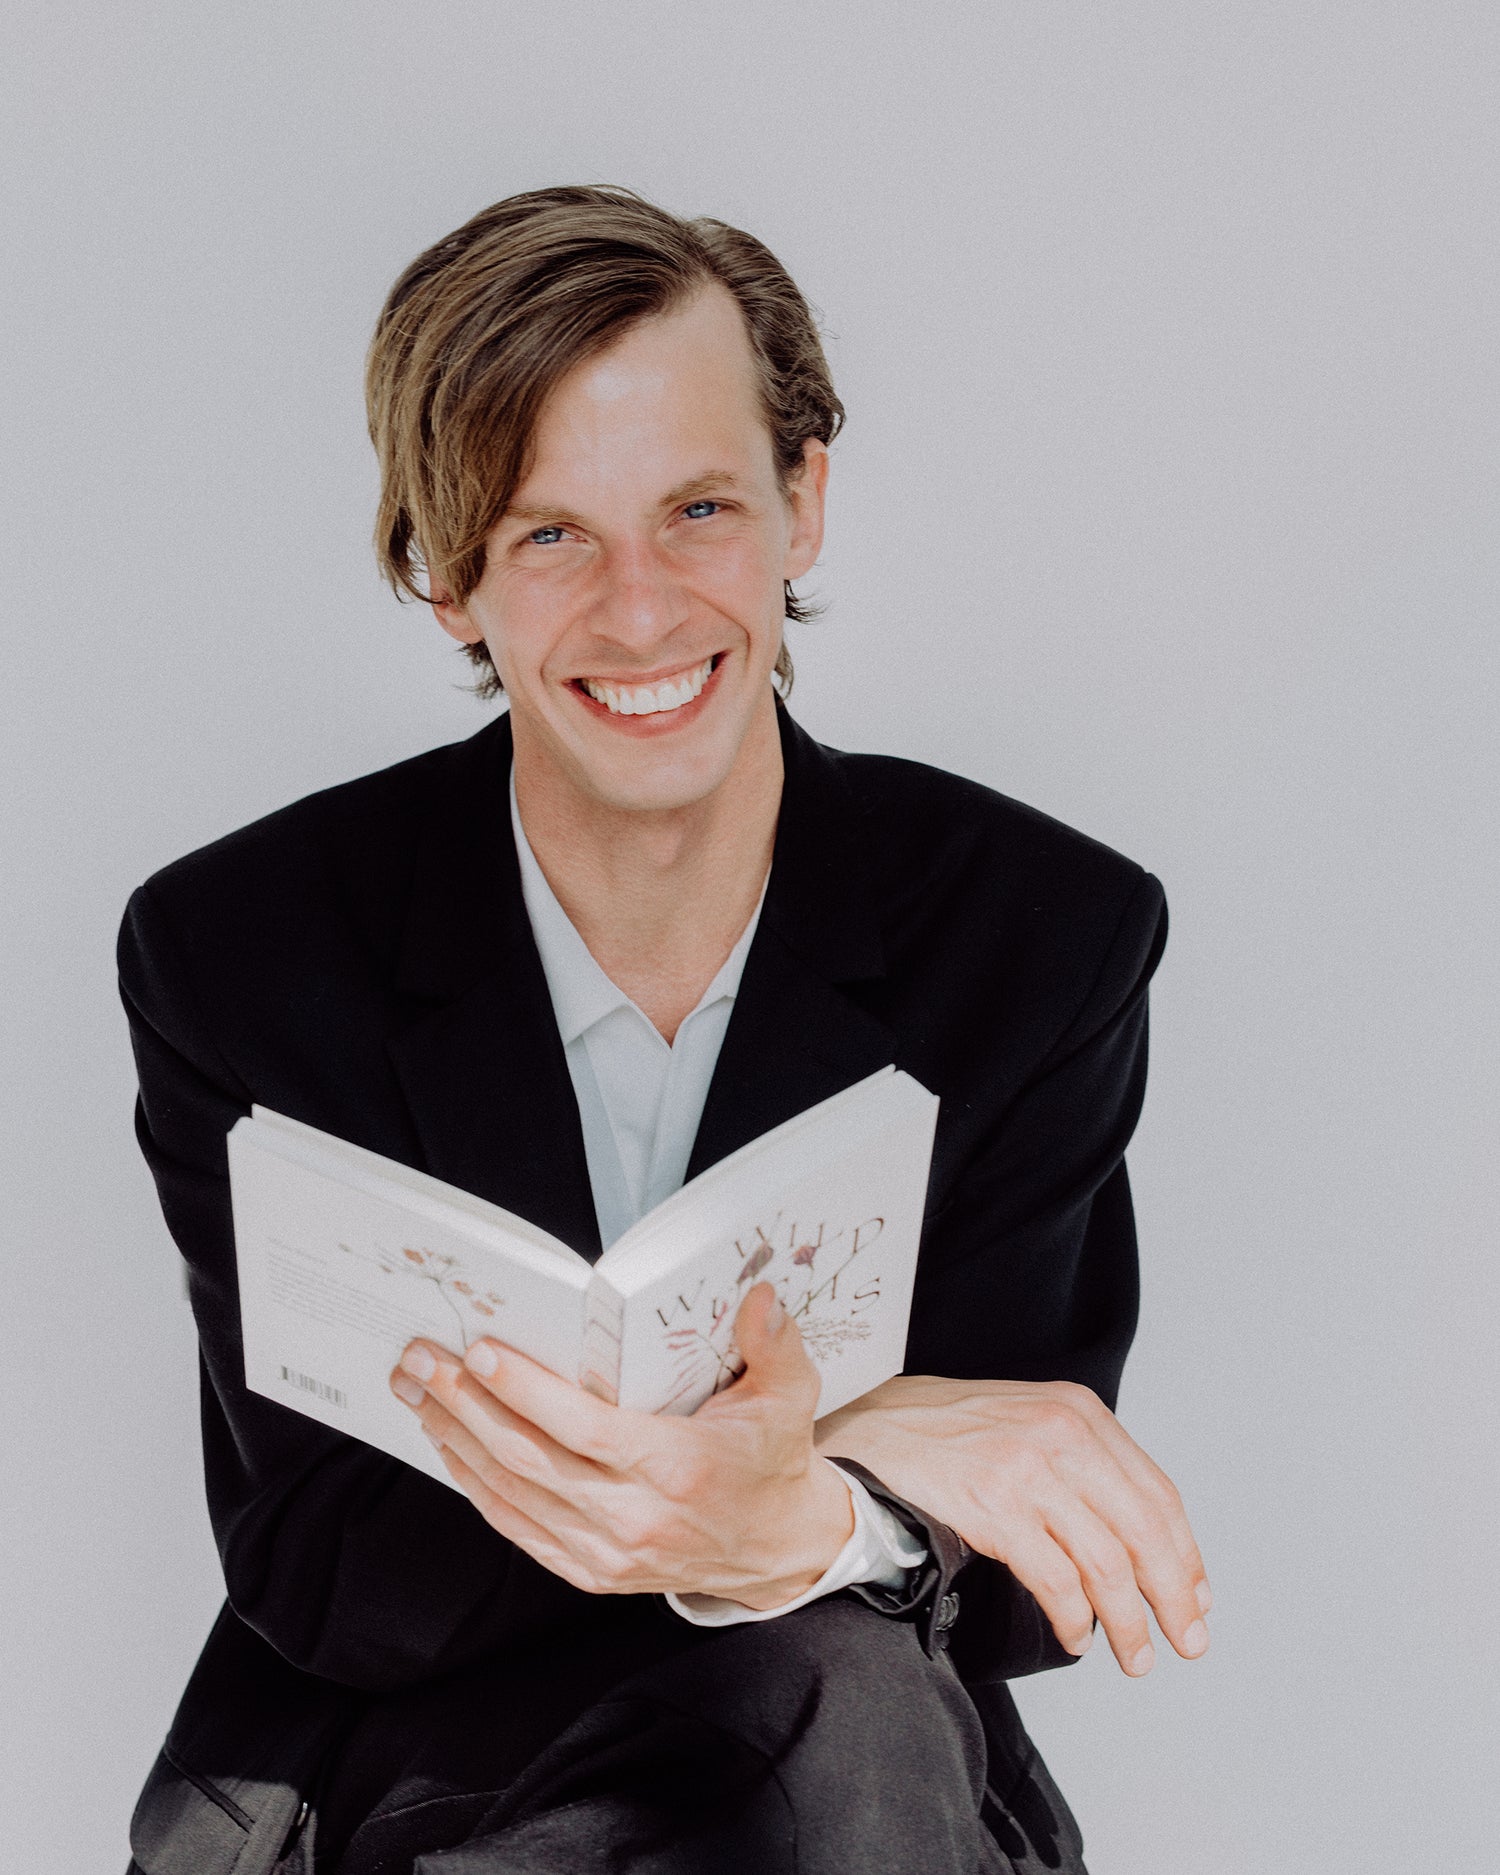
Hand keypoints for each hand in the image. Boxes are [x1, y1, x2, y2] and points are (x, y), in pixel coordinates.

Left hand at [389, 1283, 853, 1607]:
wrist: (775, 1548)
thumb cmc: (771, 1460)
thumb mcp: (788, 1396)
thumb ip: (774, 1343)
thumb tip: (759, 1294)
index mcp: (679, 1468)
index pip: (587, 1430)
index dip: (528, 1393)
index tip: (482, 1352)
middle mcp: (635, 1518)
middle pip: (531, 1458)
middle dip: (466, 1404)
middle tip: (422, 1359)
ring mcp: (607, 1553)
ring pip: (512, 1493)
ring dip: (456, 1439)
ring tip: (417, 1391)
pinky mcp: (590, 1572)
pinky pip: (517, 1526)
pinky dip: (475, 1485)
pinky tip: (448, 1445)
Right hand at [815, 1376, 1209, 1674]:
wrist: (867, 1429)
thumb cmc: (941, 1431)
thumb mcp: (1025, 1420)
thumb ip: (1078, 1460)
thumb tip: (1132, 1535)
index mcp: (1079, 1412)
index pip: (1157, 1494)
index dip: (1184, 1554)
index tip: (1195, 1595)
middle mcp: (1062, 1434)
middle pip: (1144, 1531)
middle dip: (1173, 1596)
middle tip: (1185, 1640)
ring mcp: (1028, 1468)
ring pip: (1107, 1563)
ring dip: (1129, 1622)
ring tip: (1135, 1655)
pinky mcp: (994, 1506)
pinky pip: (1056, 1579)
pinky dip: (1075, 1618)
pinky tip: (1077, 1635)